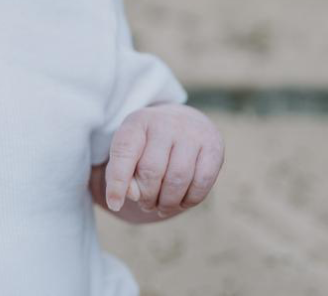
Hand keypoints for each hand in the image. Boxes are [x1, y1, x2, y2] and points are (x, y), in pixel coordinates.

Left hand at [104, 103, 223, 216]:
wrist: (182, 122)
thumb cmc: (148, 144)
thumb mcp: (129, 151)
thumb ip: (121, 173)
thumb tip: (131, 195)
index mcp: (137, 121)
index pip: (124, 151)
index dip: (117, 181)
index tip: (114, 204)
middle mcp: (164, 123)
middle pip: (151, 171)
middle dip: (146, 196)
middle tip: (145, 204)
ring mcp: (191, 133)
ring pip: (177, 179)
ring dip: (167, 202)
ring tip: (160, 206)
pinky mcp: (213, 146)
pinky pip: (202, 183)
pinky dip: (189, 201)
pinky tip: (181, 202)